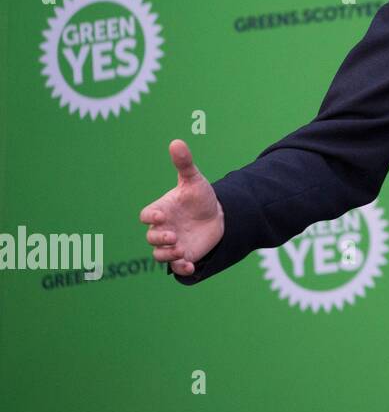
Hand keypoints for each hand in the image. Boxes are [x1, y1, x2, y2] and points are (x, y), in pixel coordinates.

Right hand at [140, 139, 224, 276]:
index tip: (161, 216)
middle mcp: (163, 228)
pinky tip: (191, 267)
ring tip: (182, 250)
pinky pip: (176, 267)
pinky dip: (181, 269)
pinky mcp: (184, 256)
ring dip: (168, 255)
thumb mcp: (194, 180)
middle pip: (151, 238)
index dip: (150, 217)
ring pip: (159, 255)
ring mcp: (172, 244)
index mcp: (161, 210)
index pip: (146, 215)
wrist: (218, 215)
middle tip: (174, 236)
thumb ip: (184, 163)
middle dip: (159, 239)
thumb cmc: (200, 197)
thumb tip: (176, 141)